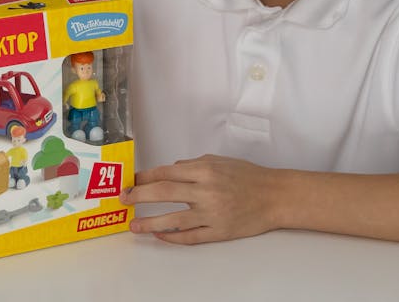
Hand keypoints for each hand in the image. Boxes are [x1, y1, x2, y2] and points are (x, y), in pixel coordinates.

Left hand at [118, 154, 282, 244]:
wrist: (275, 196)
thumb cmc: (248, 176)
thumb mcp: (219, 161)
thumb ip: (192, 165)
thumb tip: (169, 171)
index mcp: (204, 170)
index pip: (166, 173)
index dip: (145, 177)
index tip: (131, 180)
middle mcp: (205, 191)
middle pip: (163, 193)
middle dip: (139, 196)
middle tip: (124, 199)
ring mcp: (211, 213)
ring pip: (172, 220)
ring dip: (149, 223)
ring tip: (134, 225)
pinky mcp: (218, 232)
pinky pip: (190, 237)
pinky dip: (173, 237)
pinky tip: (160, 235)